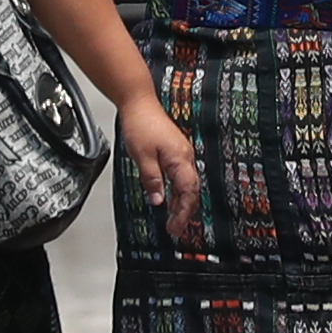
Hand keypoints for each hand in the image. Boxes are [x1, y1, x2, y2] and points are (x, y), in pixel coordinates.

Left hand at [122, 98, 201, 223]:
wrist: (140, 103)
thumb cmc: (142, 124)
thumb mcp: (143, 157)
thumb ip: (152, 180)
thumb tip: (158, 200)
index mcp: (180, 159)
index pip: (188, 193)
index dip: (183, 213)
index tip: (176, 228)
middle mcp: (185, 157)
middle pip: (191, 191)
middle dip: (184, 212)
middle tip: (175, 229)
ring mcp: (181, 154)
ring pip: (186, 184)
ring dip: (180, 203)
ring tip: (172, 219)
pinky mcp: (175, 151)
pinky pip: (181, 176)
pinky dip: (176, 191)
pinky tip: (169, 198)